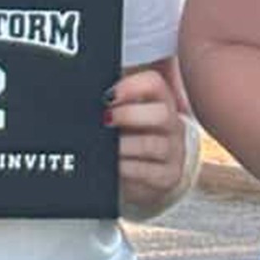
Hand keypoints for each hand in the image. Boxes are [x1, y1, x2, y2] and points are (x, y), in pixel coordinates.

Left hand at [107, 69, 188, 209]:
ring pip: (151, 145)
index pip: (155, 84)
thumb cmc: (135, 136)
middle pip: (161, 114)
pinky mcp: (168, 176)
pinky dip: (124, 168)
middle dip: (128, 115)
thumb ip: (114, 104)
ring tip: (104, 147)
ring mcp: (173, 151)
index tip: (108, 96)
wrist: (154, 171)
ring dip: (122, 145)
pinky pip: (145, 172)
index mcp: (162, 101)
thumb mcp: (129, 115)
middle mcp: (172, 124)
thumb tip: (86, 99)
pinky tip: (113, 165)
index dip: (131, 86)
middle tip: (105, 121)